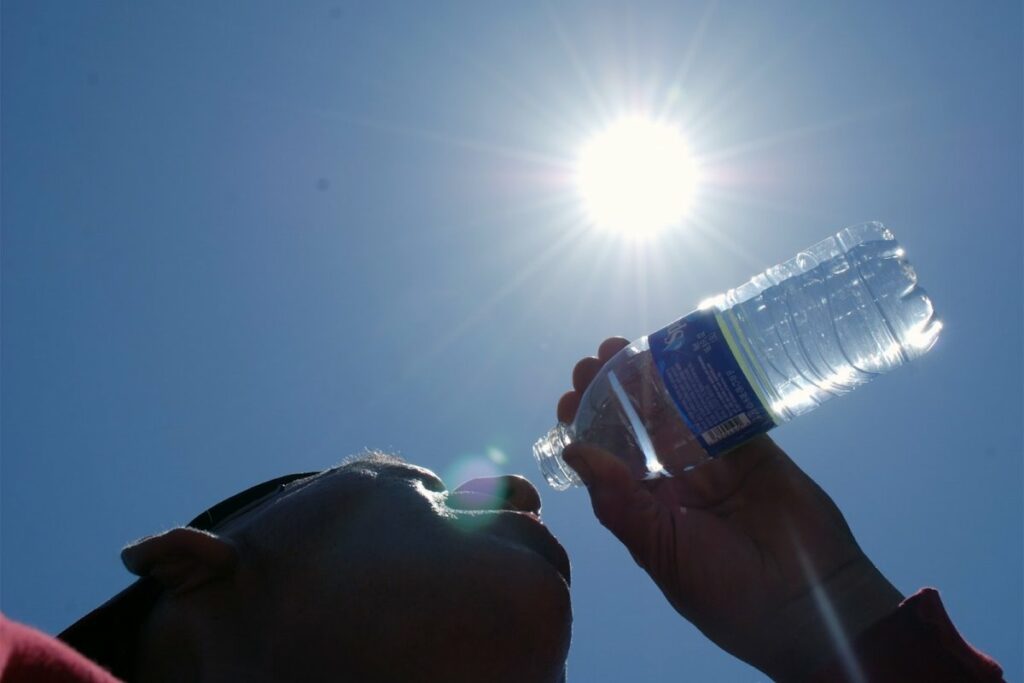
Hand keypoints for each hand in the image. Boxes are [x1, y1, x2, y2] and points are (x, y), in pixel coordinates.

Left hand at [559, 338, 902, 681]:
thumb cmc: (723, 587)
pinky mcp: (754, 446)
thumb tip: (571, 450)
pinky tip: (682, 356)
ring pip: (676, 409)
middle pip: (637, 425)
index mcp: (647, 507)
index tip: (569, 397)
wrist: (807, 602)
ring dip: (650, 378)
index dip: (586, 426)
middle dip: (612, 391)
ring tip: (624, 347)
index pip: (607, 457)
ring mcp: (715, 460)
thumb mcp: (659, 549)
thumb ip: (617, 500)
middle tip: (595, 359)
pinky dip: (705, 381)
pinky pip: (724, 406)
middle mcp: (676, 480)